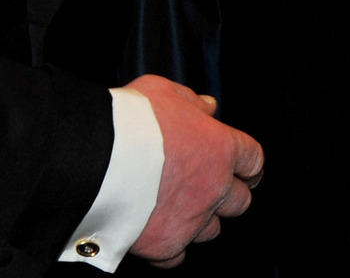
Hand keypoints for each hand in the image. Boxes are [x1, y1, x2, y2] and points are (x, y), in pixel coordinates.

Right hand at [125, 74, 263, 267]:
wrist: (96, 160)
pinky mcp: (166, 244)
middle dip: (229, 195)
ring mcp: (191, 219)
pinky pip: (178, 257)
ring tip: (179, 210)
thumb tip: (208, 107)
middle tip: (211, 189)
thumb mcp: (163, 92)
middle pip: (240, 201)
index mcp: (220, 149)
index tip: (245, 168)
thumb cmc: (131, 122)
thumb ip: (191, 101)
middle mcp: (213, 187)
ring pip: (211, 230)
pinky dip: (171, 248)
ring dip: (200, 221)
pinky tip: (159, 234)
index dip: (248, 164)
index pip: (253, 160)